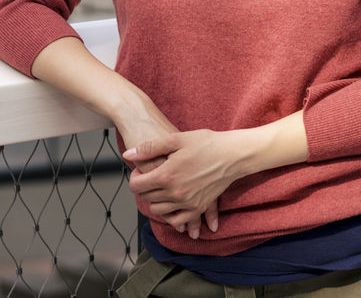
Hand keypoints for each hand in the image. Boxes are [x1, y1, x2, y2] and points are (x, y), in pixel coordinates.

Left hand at [110, 99, 213, 239]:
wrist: (232, 155)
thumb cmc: (205, 143)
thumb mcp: (176, 139)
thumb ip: (149, 148)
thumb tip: (128, 154)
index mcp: (166, 175)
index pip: (137, 186)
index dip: (135, 177)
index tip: (140, 170)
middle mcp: (175, 193)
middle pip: (146, 198)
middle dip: (143, 188)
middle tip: (150, 176)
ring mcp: (187, 203)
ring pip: (158, 211)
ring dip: (155, 201)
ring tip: (160, 188)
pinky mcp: (198, 208)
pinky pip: (177, 220)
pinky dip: (171, 216)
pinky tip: (171, 205)